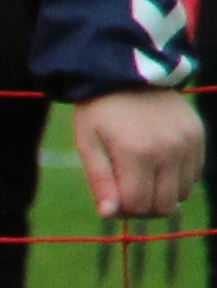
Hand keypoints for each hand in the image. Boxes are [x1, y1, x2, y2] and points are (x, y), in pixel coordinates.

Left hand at [72, 86, 206, 222]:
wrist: (129, 73)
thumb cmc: (100, 111)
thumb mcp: (88, 143)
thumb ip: (100, 180)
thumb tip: (109, 214)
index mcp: (136, 153)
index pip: (138, 206)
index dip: (123, 212)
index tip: (112, 202)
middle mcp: (168, 150)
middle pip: (164, 206)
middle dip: (143, 209)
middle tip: (127, 195)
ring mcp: (188, 143)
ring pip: (182, 194)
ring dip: (162, 195)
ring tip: (142, 179)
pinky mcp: (199, 136)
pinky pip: (194, 175)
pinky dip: (177, 180)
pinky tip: (158, 166)